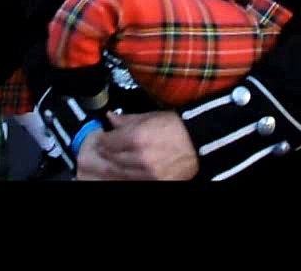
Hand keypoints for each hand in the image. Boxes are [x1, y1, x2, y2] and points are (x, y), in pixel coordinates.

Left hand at [75, 111, 198, 180]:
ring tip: (113, 160)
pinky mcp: (155, 182)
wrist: (198, 142)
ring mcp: (147, 173)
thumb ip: (127, 119)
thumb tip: (110, 118)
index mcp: (136, 138)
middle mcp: (140, 157)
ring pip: (119, 173)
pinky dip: (126, 176)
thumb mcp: (150, 117)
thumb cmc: (177, 127)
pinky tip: (125, 170)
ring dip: (113, 167)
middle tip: (103, 150)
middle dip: (105, 154)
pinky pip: (133, 181)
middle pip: (110, 160)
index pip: (107, 142)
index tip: (103, 137)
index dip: (102, 139)